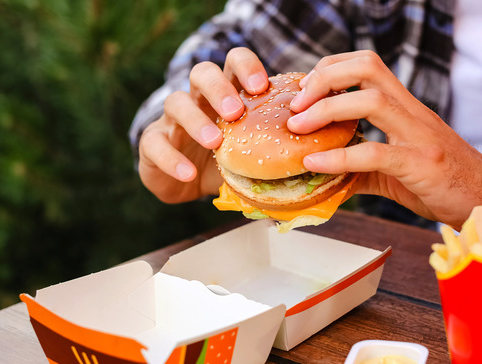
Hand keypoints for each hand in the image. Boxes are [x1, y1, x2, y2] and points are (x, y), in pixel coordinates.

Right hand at [138, 47, 269, 203]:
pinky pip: (155, 143)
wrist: (188, 182)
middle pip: (202, 73)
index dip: (247, 67)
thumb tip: (329, 163)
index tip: (262, 86)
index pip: (234, 63)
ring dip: (196, 119)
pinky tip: (189, 174)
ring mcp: (172, 120)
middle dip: (220, 88)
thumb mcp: (256, 152)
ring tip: (215, 140)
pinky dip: (171, 159)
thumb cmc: (229, 159)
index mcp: (227, 92)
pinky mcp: (152, 143)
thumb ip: (283, 149)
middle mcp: (198, 99)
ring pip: (175, 101)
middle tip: (236, 111)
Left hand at [287, 51, 481, 227]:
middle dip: (323, 78)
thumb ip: (361, 168)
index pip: (366, 64)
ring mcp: (419, 136)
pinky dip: (339, 158)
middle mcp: (413, 113)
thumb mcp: (397, 172)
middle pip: (366, 67)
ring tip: (297, 128)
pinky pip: (376, 153)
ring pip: (371, 101)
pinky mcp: (422, 165)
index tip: (304, 93)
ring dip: (326, 110)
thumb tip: (322, 176)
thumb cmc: (445, 184)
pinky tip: (315, 164)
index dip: (330, 69)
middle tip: (295, 106)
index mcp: (406, 108)